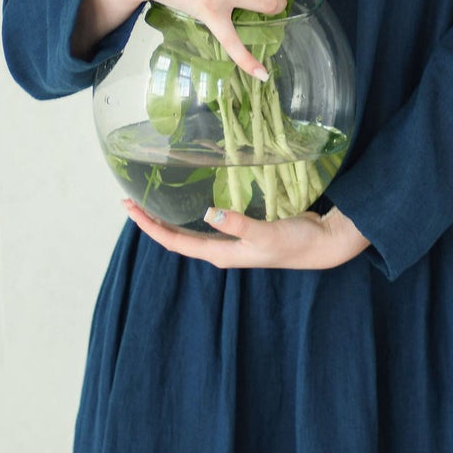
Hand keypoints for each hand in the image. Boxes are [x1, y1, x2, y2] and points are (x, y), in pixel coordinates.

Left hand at [122, 197, 371, 268]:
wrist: (322, 244)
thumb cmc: (296, 243)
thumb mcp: (266, 233)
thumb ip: (238, 224)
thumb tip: (208, 213)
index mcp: (220, 254)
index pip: (174, 242)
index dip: (150, 227)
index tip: (130, 208)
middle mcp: (221, 250)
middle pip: (176, 237)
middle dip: (153, 221)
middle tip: (130, 200)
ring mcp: (231, 242)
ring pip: (190, 230)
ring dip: (169, 217)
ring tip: (151, 198)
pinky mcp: (242, 231)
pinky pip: (207, 223)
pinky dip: (191, 212)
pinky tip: (190, 199)